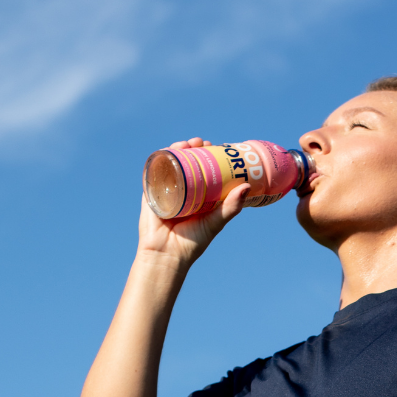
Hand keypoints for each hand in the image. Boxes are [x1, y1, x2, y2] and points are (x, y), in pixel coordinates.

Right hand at [135, 139, 249, 266]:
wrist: (166, 254)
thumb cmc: (193, 241)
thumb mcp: (216, 222)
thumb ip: (231, 207)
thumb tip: (247, 186)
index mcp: (200, 195)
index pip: (205, 170)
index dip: (210, 156)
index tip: (218, 146)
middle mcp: (183, 189)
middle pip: (188, 162)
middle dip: (194, 148)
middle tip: (203, 142)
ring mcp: (166, 189)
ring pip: (171, 164)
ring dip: (177, 149)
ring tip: (187, 144)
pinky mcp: (150, 193)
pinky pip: (152, 172)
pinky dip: (158, 159)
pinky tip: (166, 151)